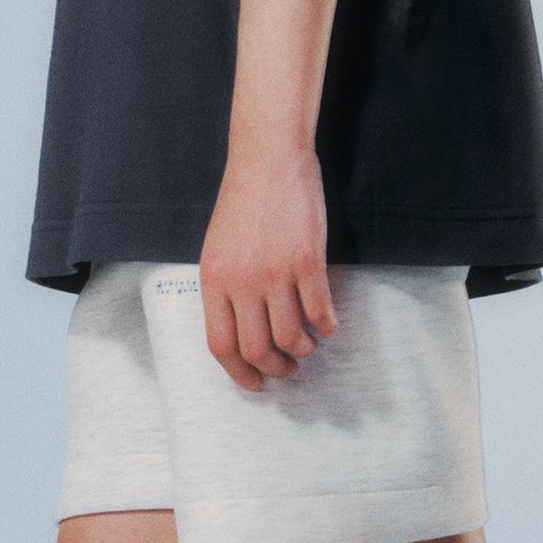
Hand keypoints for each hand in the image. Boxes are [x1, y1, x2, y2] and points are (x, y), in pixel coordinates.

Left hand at [198, 148, 338, 390]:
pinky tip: (329, 325)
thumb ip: (225, 288)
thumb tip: (243, 330)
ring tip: (309, 346)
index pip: (221, 344)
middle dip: (276, 369)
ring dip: (303, 350)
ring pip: (291, 337)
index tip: (255, 383)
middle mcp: (241, 282)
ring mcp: (275, 273)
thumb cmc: (244, 201)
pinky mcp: (307, 261)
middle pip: (257, 349)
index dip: (239, 372)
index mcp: (213, 280)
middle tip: (288, 370)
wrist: (268, 159)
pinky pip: (320, 311)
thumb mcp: (218, 248)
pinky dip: (327, 327)